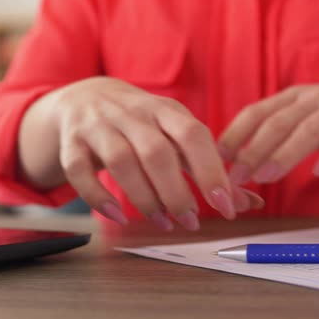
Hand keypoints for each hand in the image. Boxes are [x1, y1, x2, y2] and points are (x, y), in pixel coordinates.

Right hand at [39, 77, 261, 229]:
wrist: (83, 97)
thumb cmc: (137, 123)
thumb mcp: (172, 133)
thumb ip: (205, 166)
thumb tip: (248, 202)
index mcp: (162, 108)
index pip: (191, 134)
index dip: (210, 170)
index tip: (225, 206)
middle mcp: (129, 113)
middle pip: (155, 151)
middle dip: (176, 192)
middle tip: (189, 222)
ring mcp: (96, 126)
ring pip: (120, 161)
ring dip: (143, 198)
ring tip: (161, 222)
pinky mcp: (71, 143)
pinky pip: (79, 171)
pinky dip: (98, 197)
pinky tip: (117, 216)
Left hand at [218, 84, 318, 184]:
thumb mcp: (303, 119)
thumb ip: (275, 136)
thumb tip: (232, 159)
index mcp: (294, 98)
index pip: (255, 113)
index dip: (234, 135)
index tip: (217, 158)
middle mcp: (315, 98)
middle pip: (277, 124)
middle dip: (253, 152)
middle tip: (235, 178)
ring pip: (309, 130)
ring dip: (284, 154)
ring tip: (265, 177)